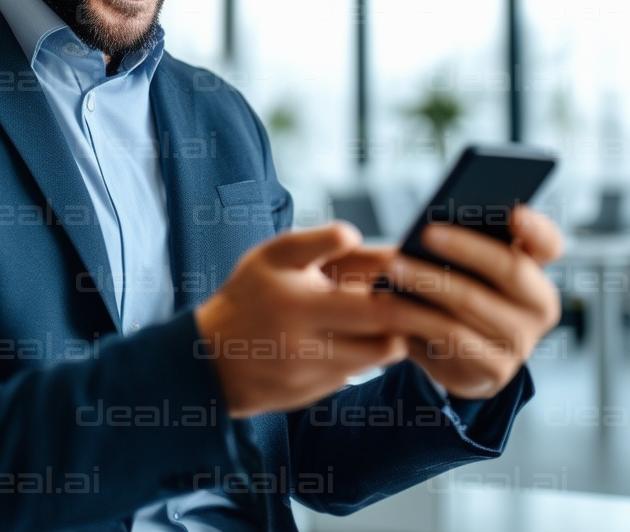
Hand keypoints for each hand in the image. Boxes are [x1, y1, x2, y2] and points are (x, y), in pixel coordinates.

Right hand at [194, 223, 408, 417]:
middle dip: (408, 314)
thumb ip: (316, 242)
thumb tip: (357, 235)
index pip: (373, 303)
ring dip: (391, 336)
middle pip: (383, 334)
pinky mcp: (314, 395)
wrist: (209, 359)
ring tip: (393, 315)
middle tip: (420, 297)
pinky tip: (365, 337)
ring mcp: (312, 375)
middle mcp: (306, 345)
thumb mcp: (271, 256)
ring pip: (376, 357)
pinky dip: (367, 355)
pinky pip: (356, 374)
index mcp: (298, 303)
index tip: (419, 273)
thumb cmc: (248, 296)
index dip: (403, 289)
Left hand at [379, 205, 562, 398]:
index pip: (548, 243)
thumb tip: (435, 223)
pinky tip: (390, 304)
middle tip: (427, 233)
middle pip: (510, 269)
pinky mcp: (495, 369)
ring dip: (429, 283)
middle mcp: (539, 305)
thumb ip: (466, 240)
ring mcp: (522, 340)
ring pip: (473, 303)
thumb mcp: (468, 265)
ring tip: (394, 267)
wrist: (460, 357)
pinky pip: (452, 338)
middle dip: (466, 247)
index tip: (515, 212)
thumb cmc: (461, 290)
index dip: (536, 228)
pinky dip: (417, 317)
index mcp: (537, 266)